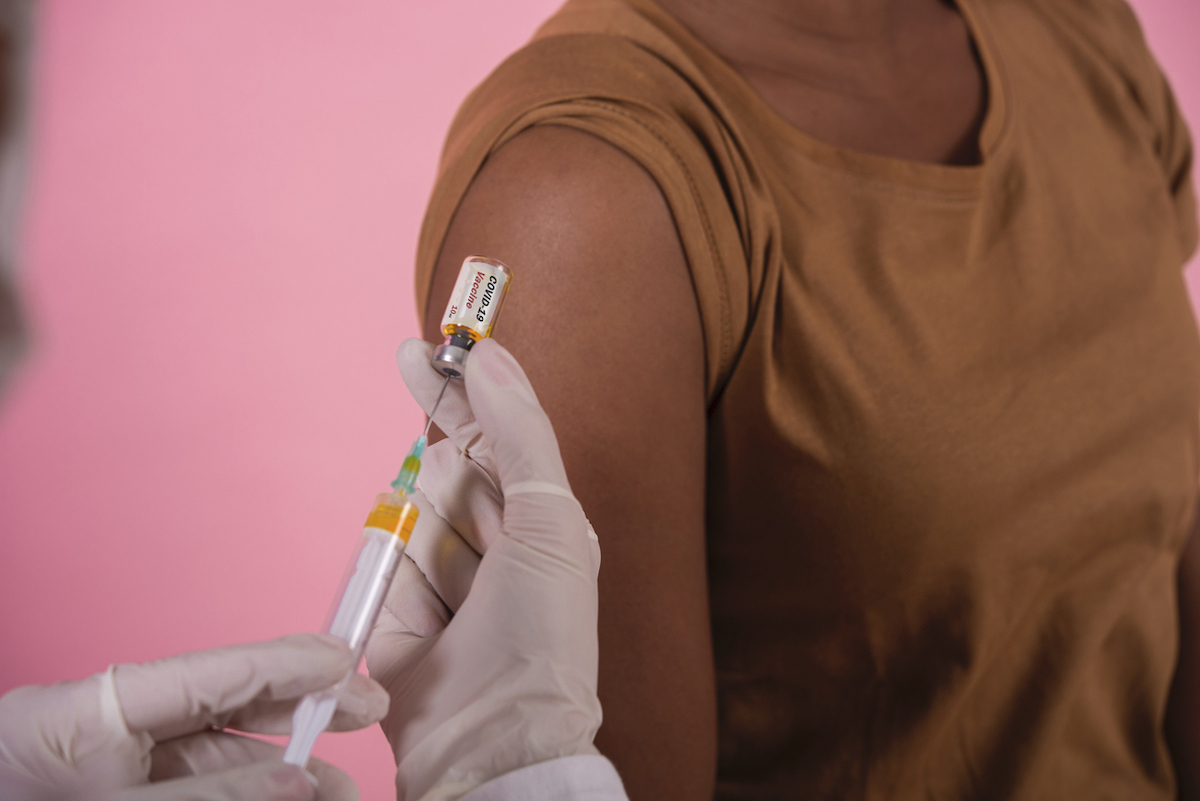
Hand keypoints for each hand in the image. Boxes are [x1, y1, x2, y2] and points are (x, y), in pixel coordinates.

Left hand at [0, 634, 388, 800]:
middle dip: (302, 706)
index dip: (288, 662)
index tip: (348, 660)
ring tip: (341, 785)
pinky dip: (253, 787)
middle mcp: (118, 724)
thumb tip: (302, 781)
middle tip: (367, 709)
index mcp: (100, 707)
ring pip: (224, 748)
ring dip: (288, 765)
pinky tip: (294, 793)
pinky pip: (203, 780)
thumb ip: (216, 792)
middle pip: (228, 700)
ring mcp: (122, 762)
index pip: (215, 670)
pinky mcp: (128, 788)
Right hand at [365, 338, 601, 800]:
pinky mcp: (393, 602)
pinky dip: (401, 574)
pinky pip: (382, 555)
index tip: (426, 348)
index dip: (460, 387)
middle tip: (452, 477)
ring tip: (467, 593)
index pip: (491, 431)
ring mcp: (439, 569)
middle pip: (444, 461)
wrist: (495, 736)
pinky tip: (435, 617)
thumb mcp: (551, 518)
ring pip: (409, 505)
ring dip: (431, 534)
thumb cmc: (544, 633)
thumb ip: (519, 430)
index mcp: (537, 513)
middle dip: (443, 463)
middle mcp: (489, 536)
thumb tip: (489, 354)